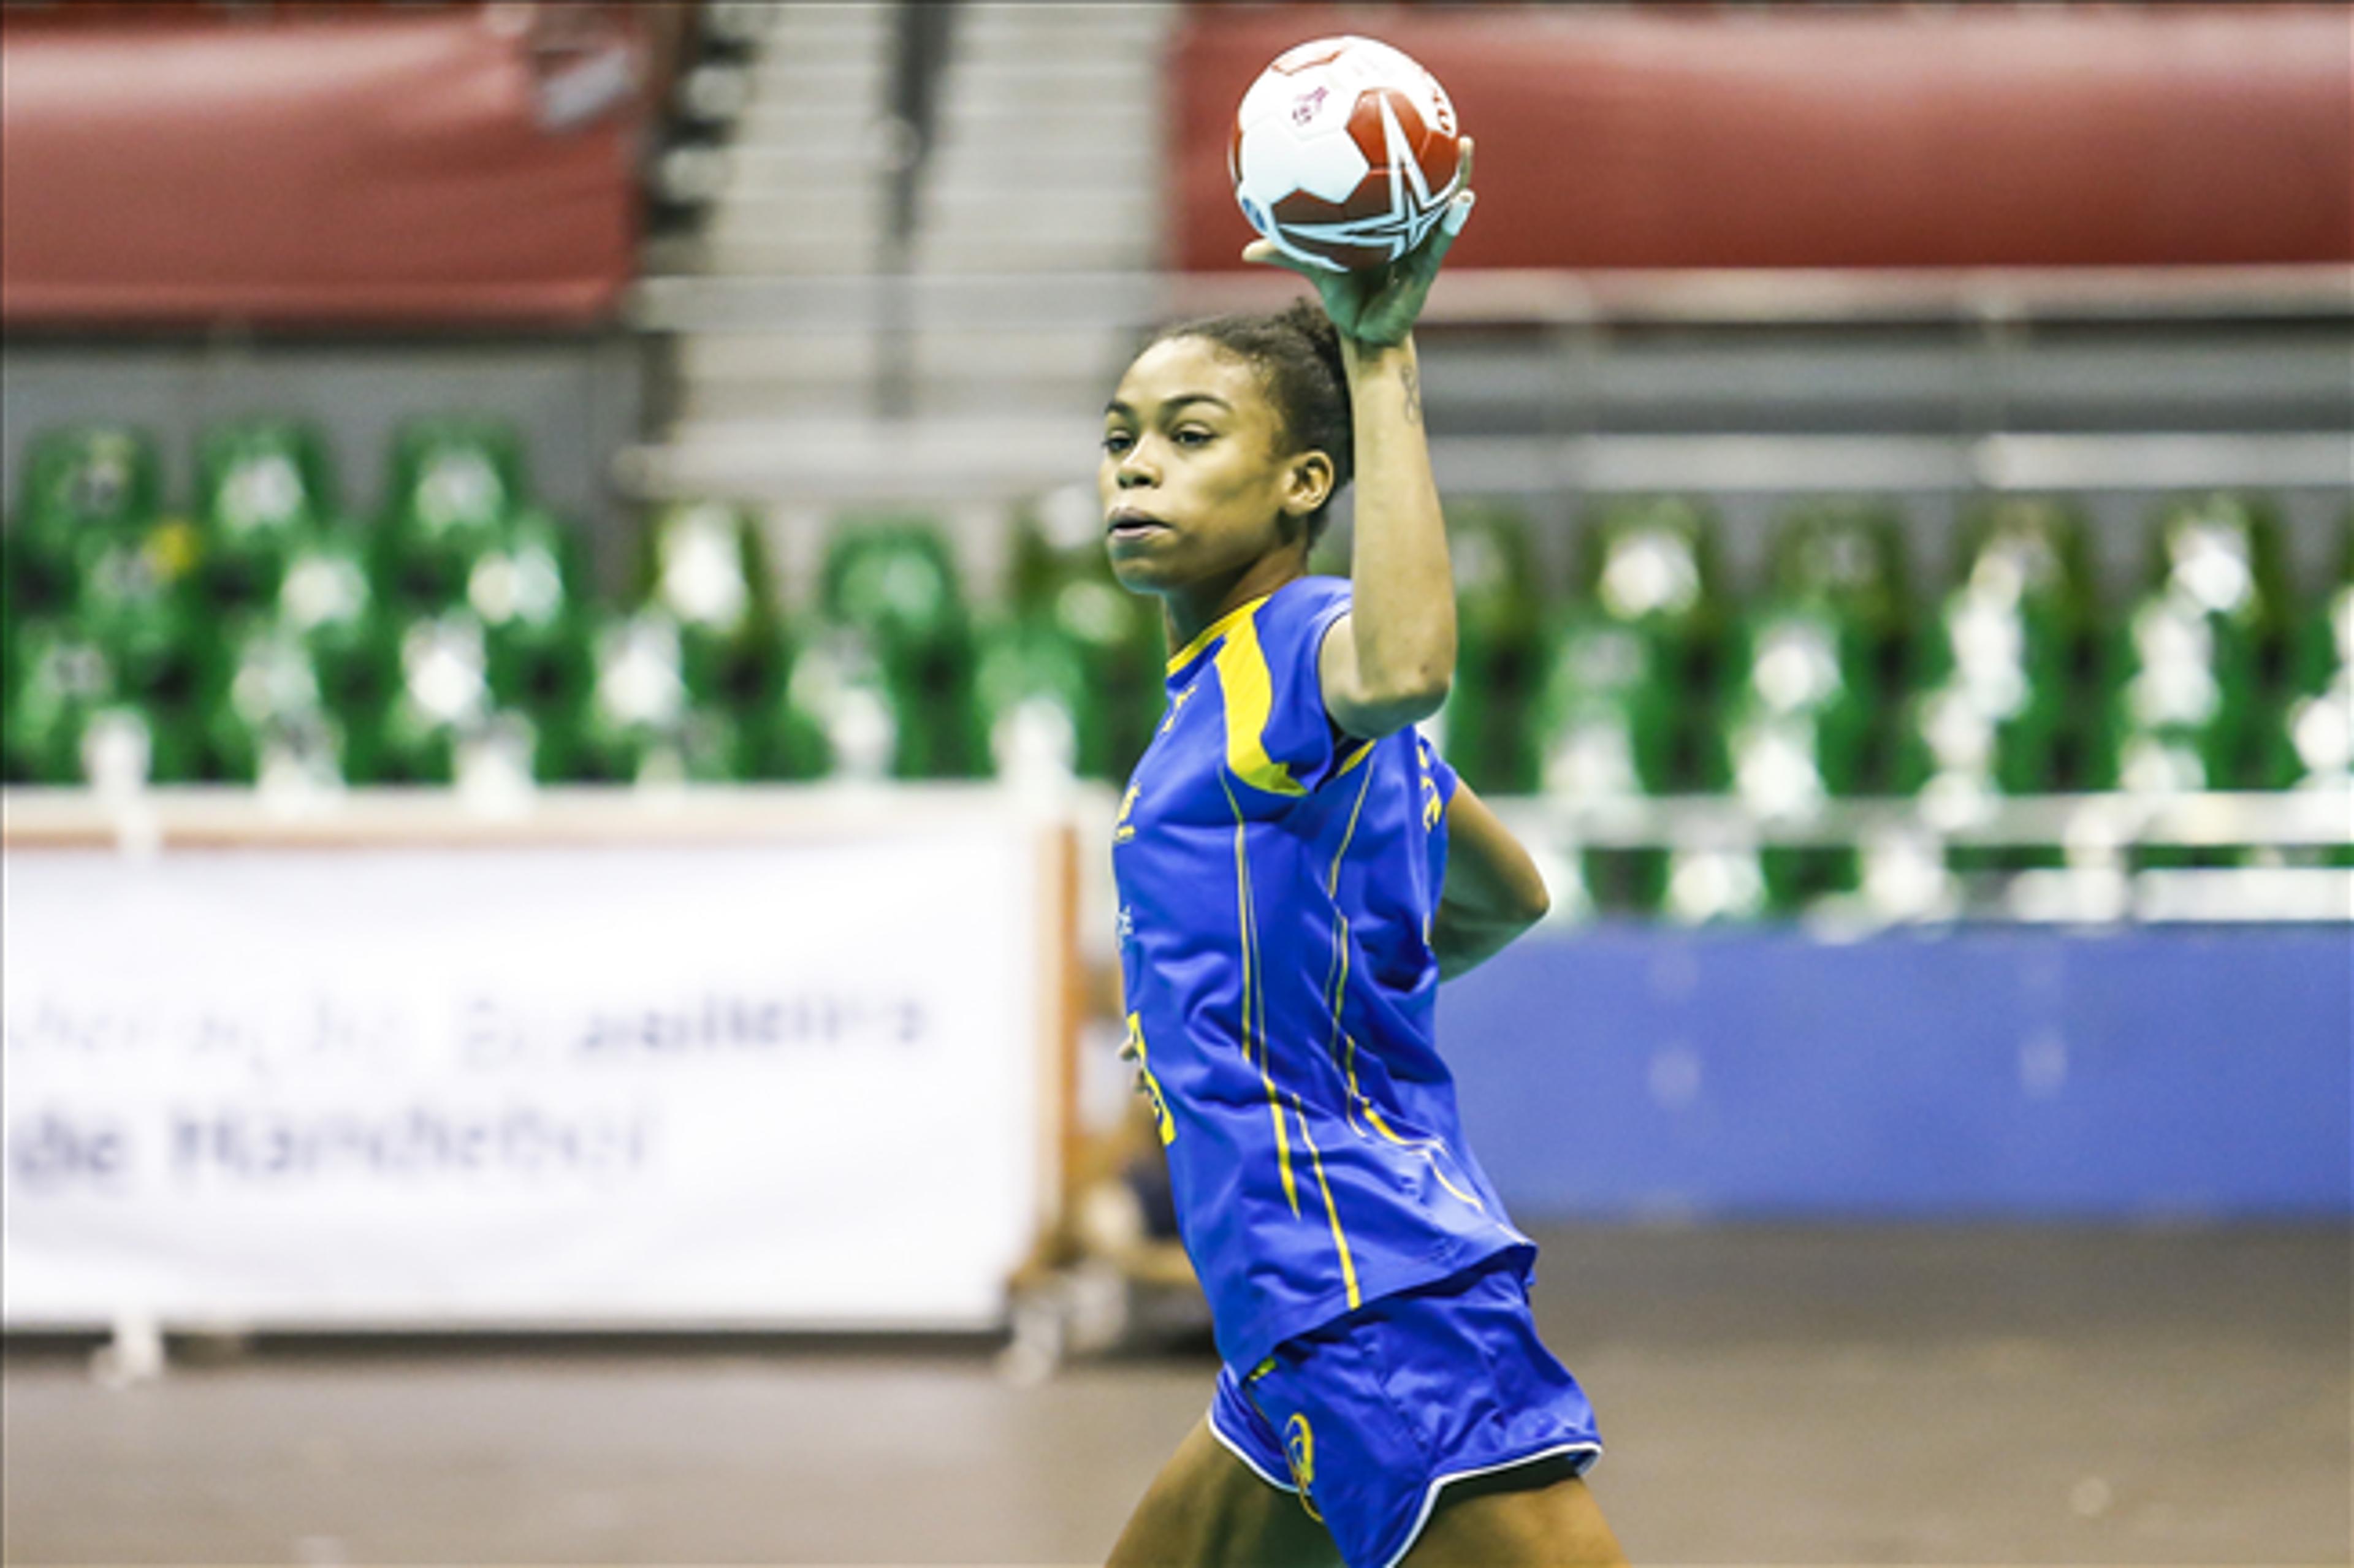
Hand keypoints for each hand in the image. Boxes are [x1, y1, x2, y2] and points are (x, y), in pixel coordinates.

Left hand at [1243, 138, 1474, 347]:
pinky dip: (1451, 222)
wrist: (1360, 334)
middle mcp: (1411, 232)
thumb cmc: (1343, 297)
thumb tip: (1247, 250)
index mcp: (1390, 226)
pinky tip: (1461, 202)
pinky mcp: (1425, 272)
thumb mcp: (1316, 267)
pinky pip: (1438, 243)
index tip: (1415, 122)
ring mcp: (1422, 249)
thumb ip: (1286, 252)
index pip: (1406, 186)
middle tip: (1453, 126)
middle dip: (1446, 159)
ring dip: (1458, 179)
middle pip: (1433, 190)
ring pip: (1444, 210)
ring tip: (1465, 150)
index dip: (1413, 158)